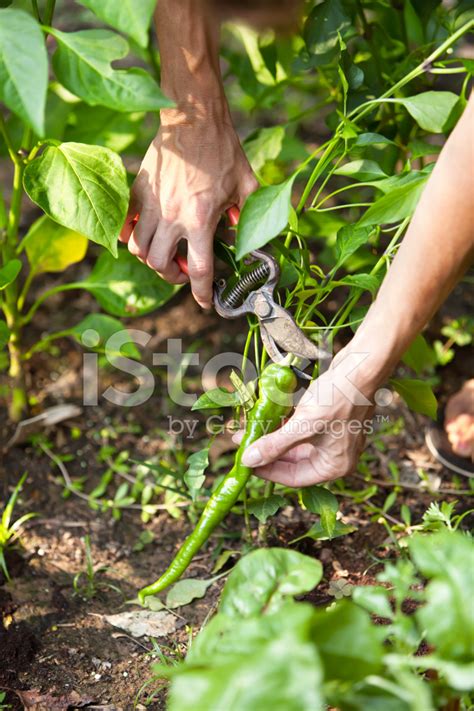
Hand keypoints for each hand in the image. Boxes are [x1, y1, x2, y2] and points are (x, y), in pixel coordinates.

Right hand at [120, 104, 257, 307]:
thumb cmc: (223, 150)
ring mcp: (151, 205)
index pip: (198, 270)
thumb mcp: (247, 185)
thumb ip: (249, 217)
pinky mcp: (137, 192)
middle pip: (161, 265)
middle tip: (185, 270)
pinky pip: (125, 227)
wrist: (193, 118)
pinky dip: (131, 238)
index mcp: (200, 219)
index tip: (205, 304)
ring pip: (140, 250)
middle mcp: (171, 217)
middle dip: (173, 276)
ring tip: (167, 252)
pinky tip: (144, 235)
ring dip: (153, 259)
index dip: (201, 294)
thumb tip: (246, 241)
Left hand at [238, 348, 378, 485]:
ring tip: (247, 428)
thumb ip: (275, 444)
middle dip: (266, 450)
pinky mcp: (328, 419)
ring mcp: (332, 437)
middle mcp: (334, 455)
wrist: (361, 366)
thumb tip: (248, 460)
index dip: (267, 470)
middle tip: (241, 442)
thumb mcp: (303, 424)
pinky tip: (265, 417)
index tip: (245, 462)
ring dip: (271, 435)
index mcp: (334, 466)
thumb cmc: (338, 397)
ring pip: (294, 442)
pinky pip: (300, 427)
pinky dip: (283, 423)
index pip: (293, 477)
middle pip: (292, 461)